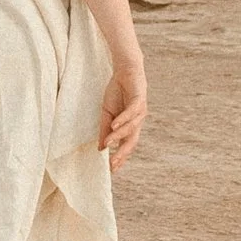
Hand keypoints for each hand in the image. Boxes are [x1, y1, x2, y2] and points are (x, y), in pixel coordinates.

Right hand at [98, 48, 147, 171]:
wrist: (125, 70)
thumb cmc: (117, 92)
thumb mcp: (106, 113)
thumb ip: (105, 130)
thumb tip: (100, 148)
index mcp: (130, 126)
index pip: (126, 145)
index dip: (120, 157)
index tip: (111, 170)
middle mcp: (137, 121)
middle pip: (132, 141)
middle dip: (122, 153)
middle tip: (113, 164)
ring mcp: (140, 111)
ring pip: (131, 128)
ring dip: (118, 135)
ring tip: (108, 143)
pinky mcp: (139, 99)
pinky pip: (132, 112)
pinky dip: (123, 119)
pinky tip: (114, 124)